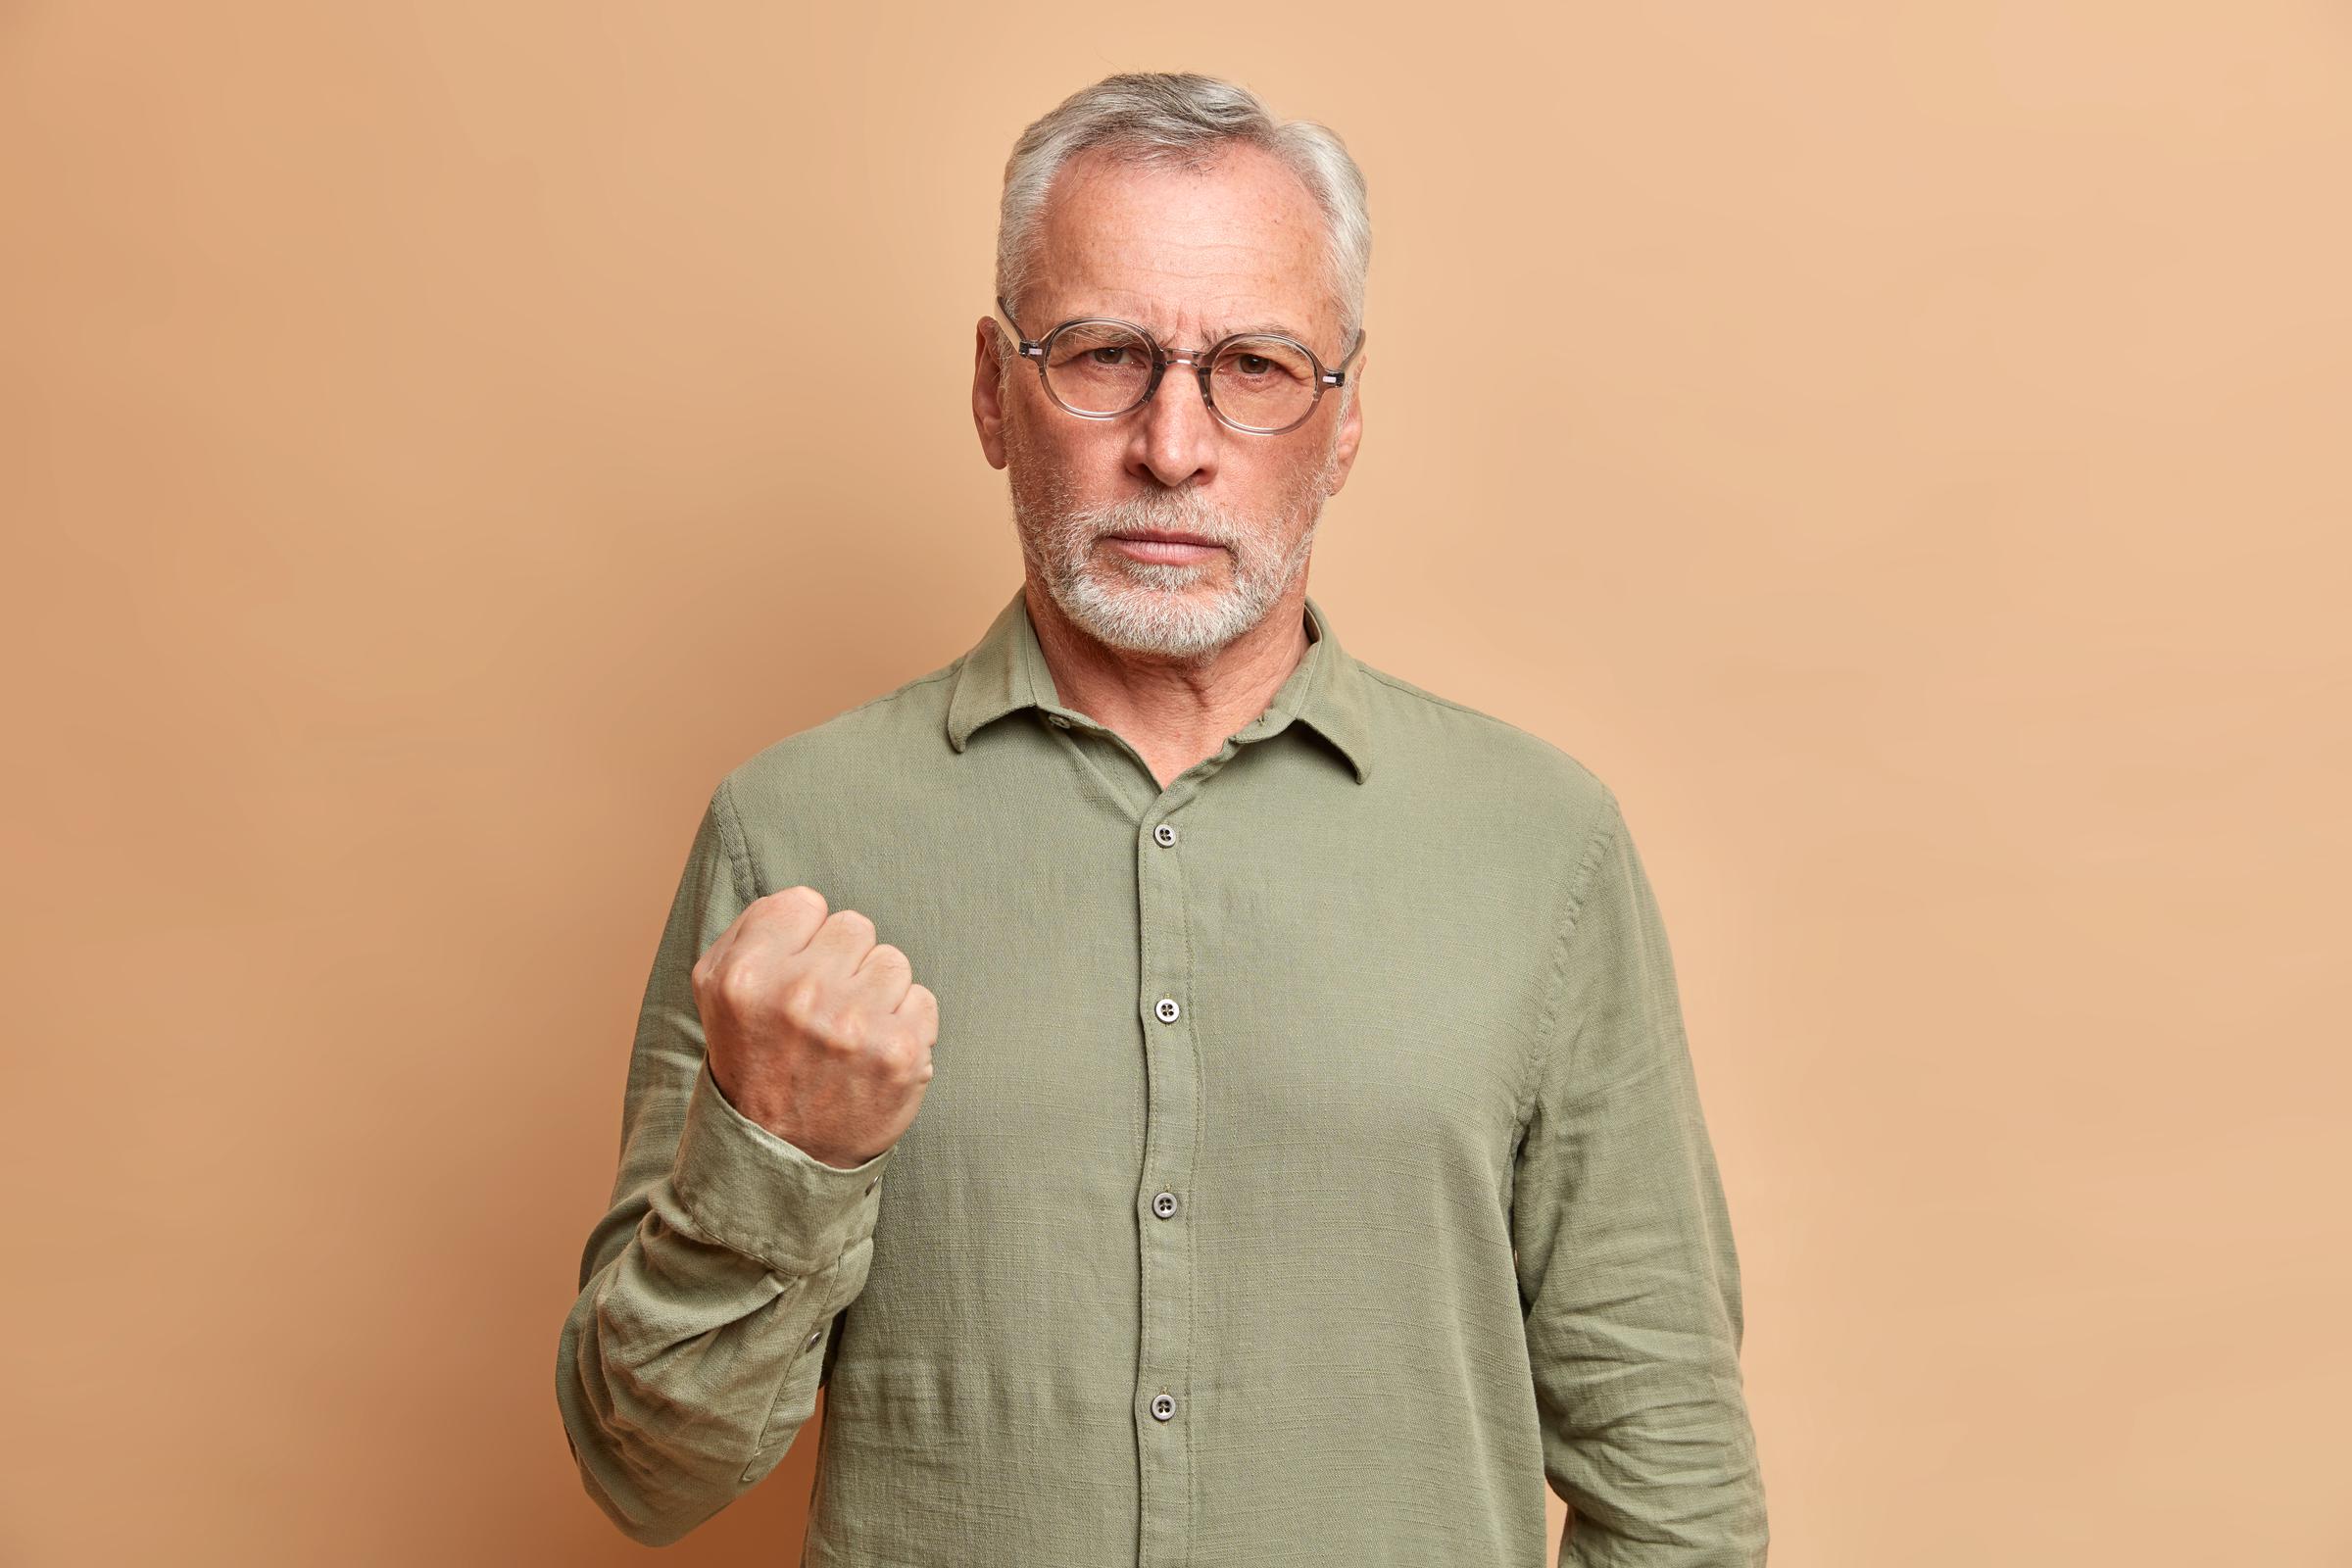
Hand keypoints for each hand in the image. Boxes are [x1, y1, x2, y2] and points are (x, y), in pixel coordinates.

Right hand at [691, 885, 938, 1169]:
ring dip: (876, 993)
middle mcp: (799, 995)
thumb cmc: (755, 1062)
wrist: (781, 1156)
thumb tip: (806, 902)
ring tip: (849, 1034)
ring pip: (893, 961)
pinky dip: (905, 1024)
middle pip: (855, 927)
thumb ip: (753, 931)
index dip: (803, 939)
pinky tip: (875, 1054)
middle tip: (823, 1012)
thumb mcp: (716, 993)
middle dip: (843, 964)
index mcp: (747, 975)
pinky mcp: (901, 1054)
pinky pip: (922, 999)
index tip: (794, 975)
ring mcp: (855, 1026)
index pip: (805, 904)